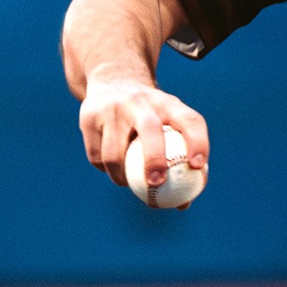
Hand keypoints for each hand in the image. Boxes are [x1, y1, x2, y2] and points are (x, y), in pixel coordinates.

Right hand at [78, 67, 209, 207]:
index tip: (197, 167)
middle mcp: (141, 101)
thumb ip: (177, 159)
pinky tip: (112, 169)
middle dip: (154, 159)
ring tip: (127, 183)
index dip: (198, 142)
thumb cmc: (151, 116)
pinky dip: (105, 169)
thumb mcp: (167, 124)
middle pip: (150, 129)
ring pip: (114, 152)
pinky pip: (97, 155)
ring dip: (121, 176)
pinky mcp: (89, 117)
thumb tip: (183, 205)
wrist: (113, 81)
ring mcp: (113, 108)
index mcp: (168, 103)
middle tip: (157, 183)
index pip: (189, 120)